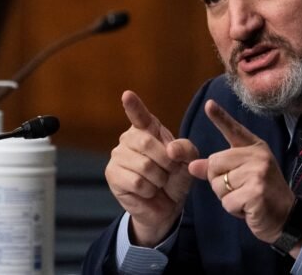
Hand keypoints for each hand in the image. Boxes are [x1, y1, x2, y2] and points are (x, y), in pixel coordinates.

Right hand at [105, 90, 198, 245]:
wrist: (167, 206)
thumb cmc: (176, 177)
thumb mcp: (188, 161)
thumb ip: (186, 149)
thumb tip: (171, 149)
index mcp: (149, 129)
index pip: (140, 115)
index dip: (134, 106)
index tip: (127, 95)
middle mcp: (130, 138)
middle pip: (147, 143)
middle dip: (166, 161)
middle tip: (170, 171)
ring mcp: (118, 155)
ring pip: (144, 166)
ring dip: (159, 179)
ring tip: (157, 182)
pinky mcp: (112, 174)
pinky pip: (136, 181)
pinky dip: (149, 190)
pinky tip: (147, 191)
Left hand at [188, 99, 294, 243]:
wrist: (287, 217)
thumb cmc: (262, 195)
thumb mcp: (241, 177)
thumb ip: (218, 169)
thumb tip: (192, 166)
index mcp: (255, 148)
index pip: (234, 130)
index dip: (220, 117)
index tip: (208, 104)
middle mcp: (257, 156)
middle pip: (214, 164)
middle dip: (220, 182)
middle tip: (241, 190)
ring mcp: (258, 173)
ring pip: (219, 185)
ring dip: (228, 198)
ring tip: (247, 199)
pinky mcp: (256, 192)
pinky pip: (227, 201)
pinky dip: (234, 210)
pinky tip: (249, 209)